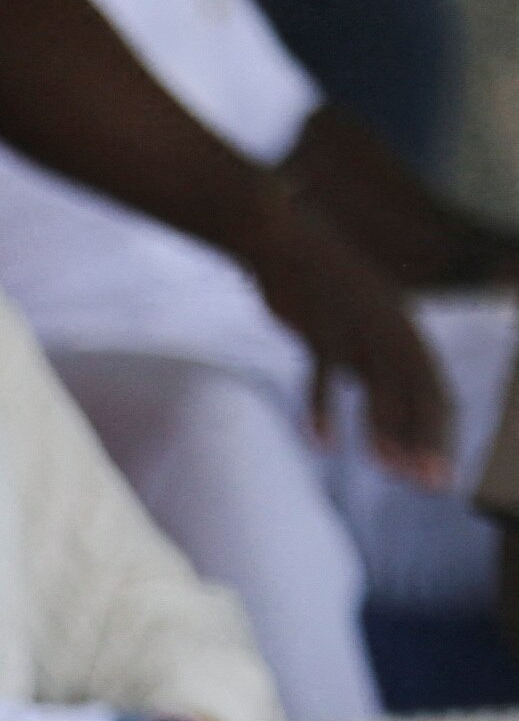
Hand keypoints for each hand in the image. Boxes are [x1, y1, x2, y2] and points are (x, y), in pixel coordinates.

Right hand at [242, 192, 450, 486]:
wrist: (281, 237)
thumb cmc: (316, 285)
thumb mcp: (356, 324)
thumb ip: (372, 362)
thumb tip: (383, 409)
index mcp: (404, 329)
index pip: (434, 390)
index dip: (439, 434)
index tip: (436, 476)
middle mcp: (390, 327)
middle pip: (418, 392)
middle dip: (427, 440)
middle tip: (429, 483)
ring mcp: (355, 325)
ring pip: (380, 385)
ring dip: (387, 431)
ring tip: (389, 469)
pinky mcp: (318, 324)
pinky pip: (325, 374)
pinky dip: (324, 409)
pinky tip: (324, 442)